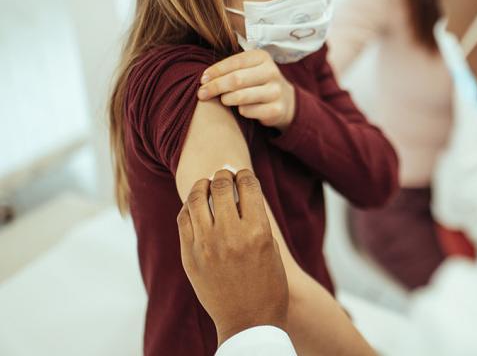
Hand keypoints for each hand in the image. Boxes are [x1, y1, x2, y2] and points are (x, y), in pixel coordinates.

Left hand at [177, 169, 288, 345]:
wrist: (248, 321)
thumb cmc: (268, 285)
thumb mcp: (272, 248)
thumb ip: (256, 220)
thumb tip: (241, 193)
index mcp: (257, 231)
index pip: (247, 185)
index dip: (245, 174)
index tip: (243, 174)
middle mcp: (230, 235)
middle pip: (220, 186)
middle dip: (223, 175)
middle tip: (224, 175)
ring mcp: (206, 245)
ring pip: (196, 199)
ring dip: (202, 186)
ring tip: (206, 185)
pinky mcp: (189, 256)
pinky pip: (183, 219)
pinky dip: (189, 207)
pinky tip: (195, 206)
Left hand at [198, 50, 296, 130]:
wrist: (285, 101)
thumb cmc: (257, 82)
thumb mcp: (248, 69)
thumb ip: (229, 69)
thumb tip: (204, 79)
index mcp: (262, 57)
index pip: (234, 62)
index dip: (215, 71)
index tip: (202, 80)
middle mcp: (271, 72)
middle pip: (236, 79)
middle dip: (215, 87)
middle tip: (202, 93)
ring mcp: (275, 91)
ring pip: (241, 96)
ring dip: (226, 99)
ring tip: (223, 100)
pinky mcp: (276, 109)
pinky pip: (248, 111)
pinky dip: (239, 111)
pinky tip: (241, 108)